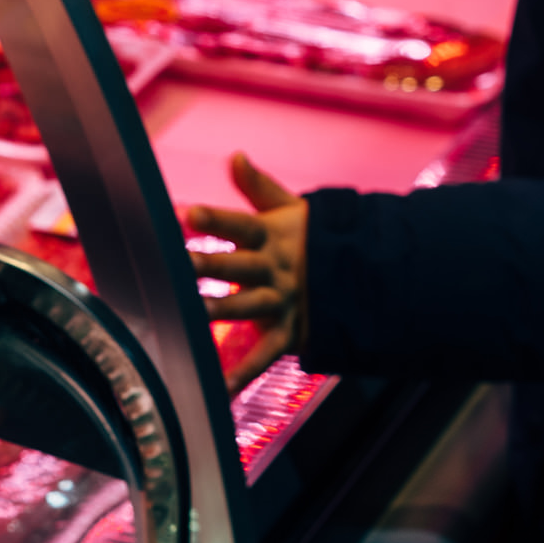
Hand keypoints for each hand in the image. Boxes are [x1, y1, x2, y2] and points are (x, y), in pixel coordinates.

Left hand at [184, 152, 309, 389]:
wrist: (363, 276)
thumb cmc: (312, 237)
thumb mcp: (290, 209)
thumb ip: (257, 187)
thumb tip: (234, 155)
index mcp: (272, 236)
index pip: (241, 224)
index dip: (216, 219)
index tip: (187, 213)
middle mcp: (276, 269)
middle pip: (239, 265)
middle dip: (211, 265)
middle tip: (180, 263)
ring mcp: (283, 302)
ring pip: (249, 306)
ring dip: (222, 309)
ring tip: (194, 312)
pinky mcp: (288, 333)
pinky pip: (264, 356)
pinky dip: (242, 374)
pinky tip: (219, 387)